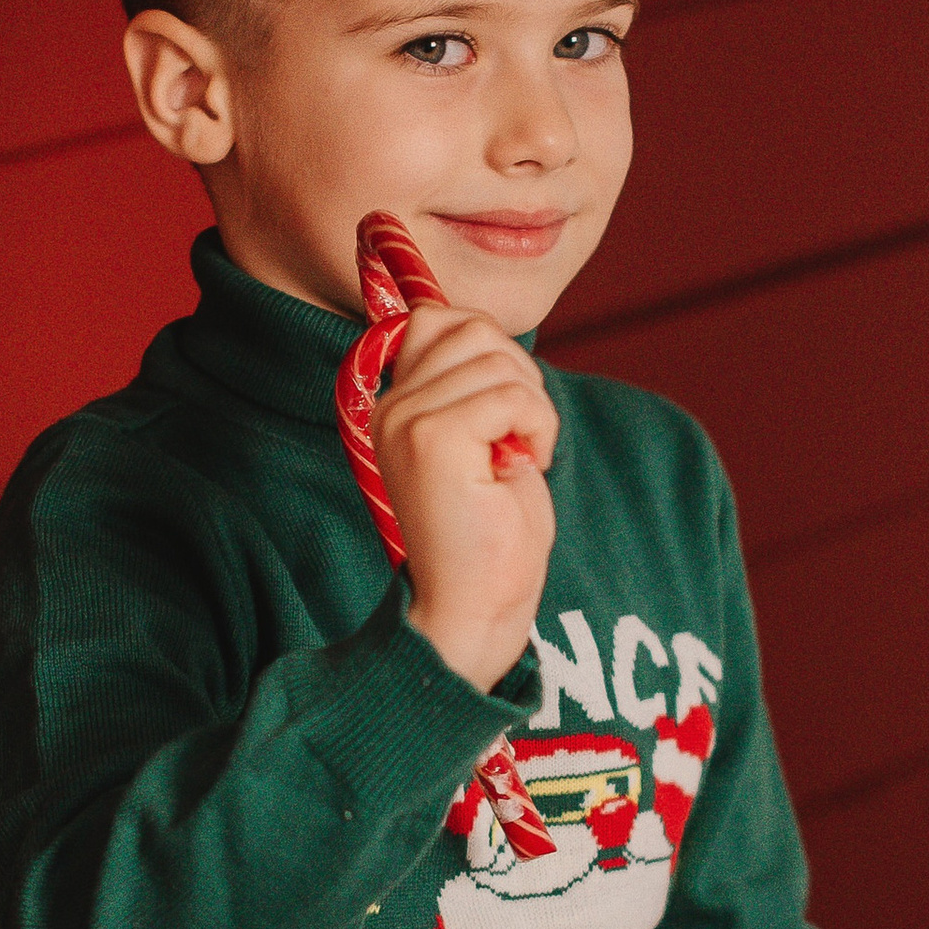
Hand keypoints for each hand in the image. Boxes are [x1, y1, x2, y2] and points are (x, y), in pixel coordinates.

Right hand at [375, 305, 557, 693]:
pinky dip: (537, 427)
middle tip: (520, 435)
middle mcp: (390, 408)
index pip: (437, 319)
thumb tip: (489, 333)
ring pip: (497, 360)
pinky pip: (511, 395)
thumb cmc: (491, 535)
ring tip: (518, 459)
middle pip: (469, 327)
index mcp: (395, 407)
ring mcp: (407, 420)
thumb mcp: (482, 443)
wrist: (474, 609)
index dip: (490, 348)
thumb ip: (474, 387)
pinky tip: (522, 468)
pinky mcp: (434, 439)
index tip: (506, 411)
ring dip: (533, 407)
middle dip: (517, 372)